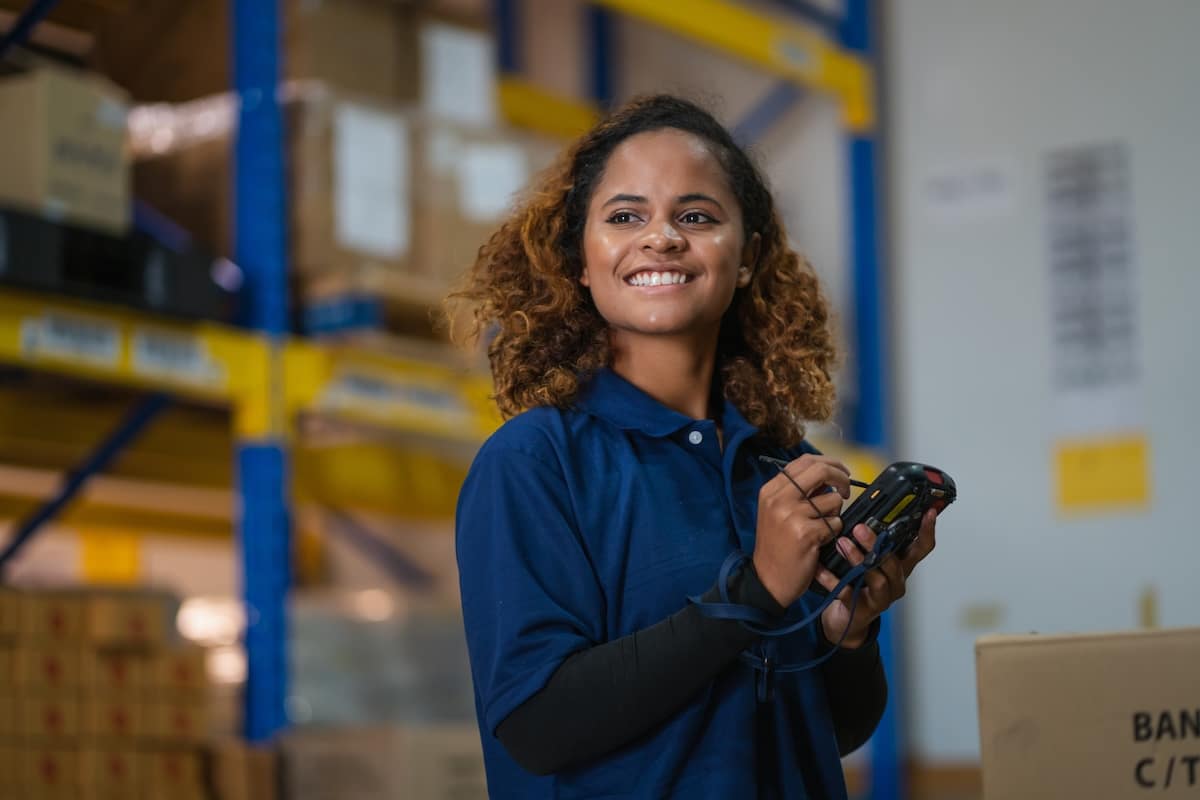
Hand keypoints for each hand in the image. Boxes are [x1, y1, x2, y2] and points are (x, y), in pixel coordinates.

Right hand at [753, 454, 851, 607]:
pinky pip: (835, 523)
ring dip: (836, 513)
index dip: (829, 463)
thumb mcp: (777, 512)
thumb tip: (828, 477)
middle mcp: (779, 498)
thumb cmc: (776, 546)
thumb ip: (797, 492)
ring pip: (833, 500)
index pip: (805, 461)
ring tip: (823, 527)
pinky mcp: (806, 533)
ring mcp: (791, 515)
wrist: (767, 580)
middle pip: (820, 471)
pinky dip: (834, 532)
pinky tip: (821, 541)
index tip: (841, 472)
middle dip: (841, 478)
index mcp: (771, 490)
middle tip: (847, 490)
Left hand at [816, 508, 938, 648]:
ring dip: (858, 559)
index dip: (927, 531)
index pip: (921, 548)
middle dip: (877, 544)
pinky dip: (832, 580)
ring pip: (877, 578)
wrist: (847, 620)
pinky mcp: (863, 609)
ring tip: (842, 544)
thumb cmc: (860, 585)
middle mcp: (896, 581)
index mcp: (901, 566)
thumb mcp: (870, 561)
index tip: (928, 512)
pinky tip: (820, 568)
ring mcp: (882, 597)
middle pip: (894, 562)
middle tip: (860, 528)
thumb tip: (865, 515)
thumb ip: (872, 542)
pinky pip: (848, 593)